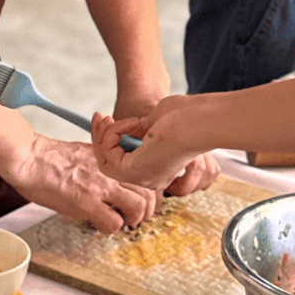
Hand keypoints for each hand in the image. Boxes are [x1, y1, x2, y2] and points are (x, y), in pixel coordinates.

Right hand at [9, 135, 158, 233]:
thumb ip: (99, 163)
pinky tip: (98, 223)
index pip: (143, 173)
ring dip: (133, 220)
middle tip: (136, 216)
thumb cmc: (46, 156)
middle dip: (147, 209)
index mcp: (109, 158)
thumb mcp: (82, 150)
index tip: (140, 200)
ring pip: (139, 208)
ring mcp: (100, 186)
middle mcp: (109, 171)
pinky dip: (110, 228)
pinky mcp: (87, 203)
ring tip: (121, 222)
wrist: (28, 158)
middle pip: (149, 191)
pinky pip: (114, 223)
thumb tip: (105, 178)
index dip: (147, 191)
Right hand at [92, 95, 216, 192]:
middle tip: (99, 116)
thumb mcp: (152, 125)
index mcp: (154, 170)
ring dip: (103, 134)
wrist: (195, 121)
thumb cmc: (182, 117)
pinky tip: (128, 123)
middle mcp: (146, 178)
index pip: (118, 161)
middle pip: (106, 163)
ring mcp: (140, 177)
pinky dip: (113, 133)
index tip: (104, 118)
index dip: (107, 140)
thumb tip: (115, 129)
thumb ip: (135, 131)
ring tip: (112, 118)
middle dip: (99, 136)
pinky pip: (107, 154)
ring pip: (103, 160)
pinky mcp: (133, 171)